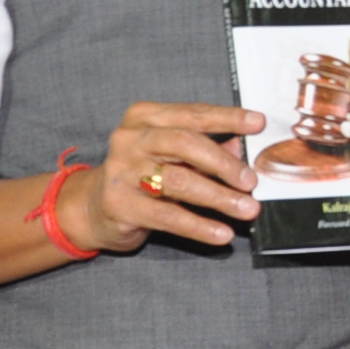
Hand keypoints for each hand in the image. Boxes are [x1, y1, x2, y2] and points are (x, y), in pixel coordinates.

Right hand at [60, 101, 264, 252]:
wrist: (92, 208)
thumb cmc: (141, 176)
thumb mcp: (171, 157)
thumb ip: (205, 150)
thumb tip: (243, 150)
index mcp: (144, 118)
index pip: (192, 114)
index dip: (227, 118)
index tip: (258, 123)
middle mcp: (130, 139)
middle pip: (185, 143)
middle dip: (224, 163)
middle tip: (251, 181)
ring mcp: (121, 171)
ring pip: (178, 180)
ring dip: (218, 197)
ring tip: (247, 209)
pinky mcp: (120, 204)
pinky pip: (167, 216)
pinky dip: (199, 226)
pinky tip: (222, 234)